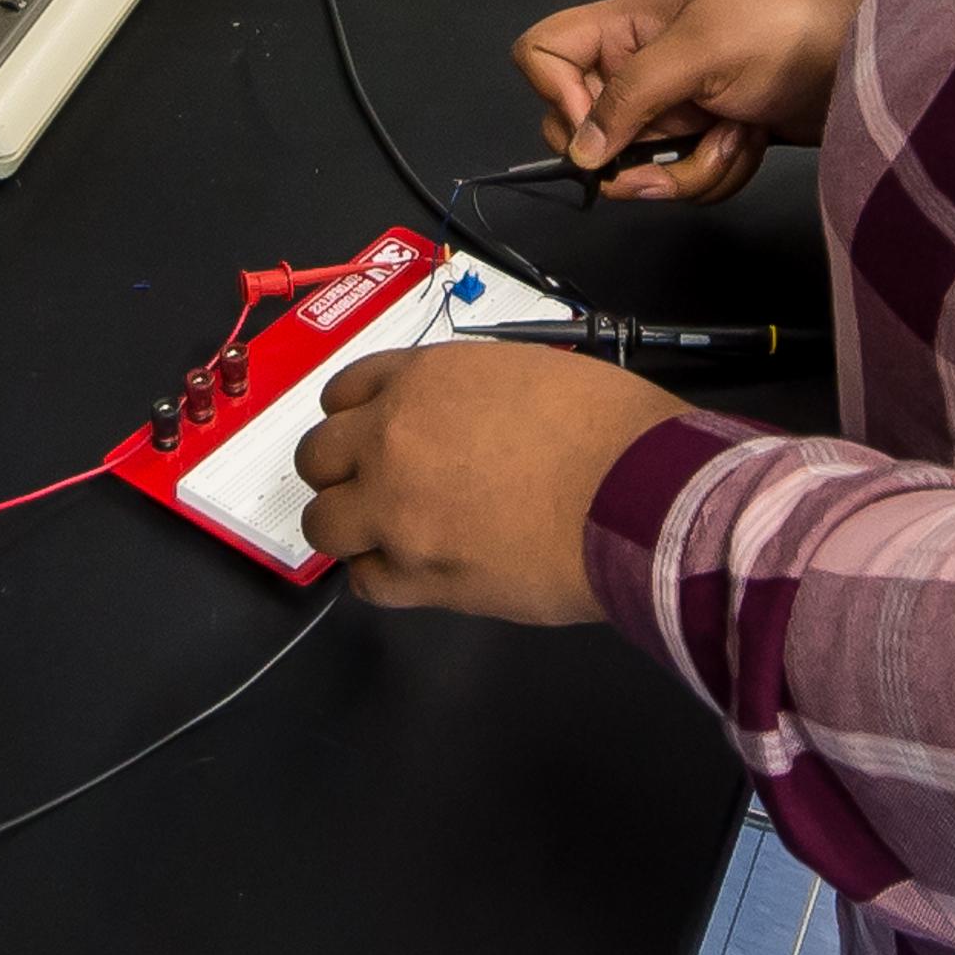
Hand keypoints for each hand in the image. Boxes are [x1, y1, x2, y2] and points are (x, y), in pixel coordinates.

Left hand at [292, 343, 684, 620]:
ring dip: (351, 526)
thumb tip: (466, 422)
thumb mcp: (528, 372)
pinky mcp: (418, 576)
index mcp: (422, 379)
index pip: (344, 391)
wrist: (637, 495)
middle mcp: (391, 439)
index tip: (372, 435)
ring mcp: (396, 511)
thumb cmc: (607, 426)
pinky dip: (381, 576)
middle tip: (379, 487)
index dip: (356, 417)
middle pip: (317, 456)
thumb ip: (472, 395)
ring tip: (391, 535)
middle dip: (342, 472)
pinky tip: (412, 571)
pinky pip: (364, 582)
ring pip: (324, 523)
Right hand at [510, 0, 876, 204]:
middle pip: (581, 132)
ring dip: (691, 165)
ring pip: (635, 171)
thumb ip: (631, 96)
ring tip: (736, 130)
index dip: (553, 94)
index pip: (541, 53)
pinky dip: (717, 173)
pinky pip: (679, 183)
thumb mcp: (698, 49)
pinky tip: (749, 140)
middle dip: (634, 154)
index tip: (596, 125)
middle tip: (674, 144)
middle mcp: (634, 71)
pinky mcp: (699, 145)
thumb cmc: (779, 32)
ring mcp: (668, 113)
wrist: (852, 62)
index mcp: (622, 28)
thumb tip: (580, 151)